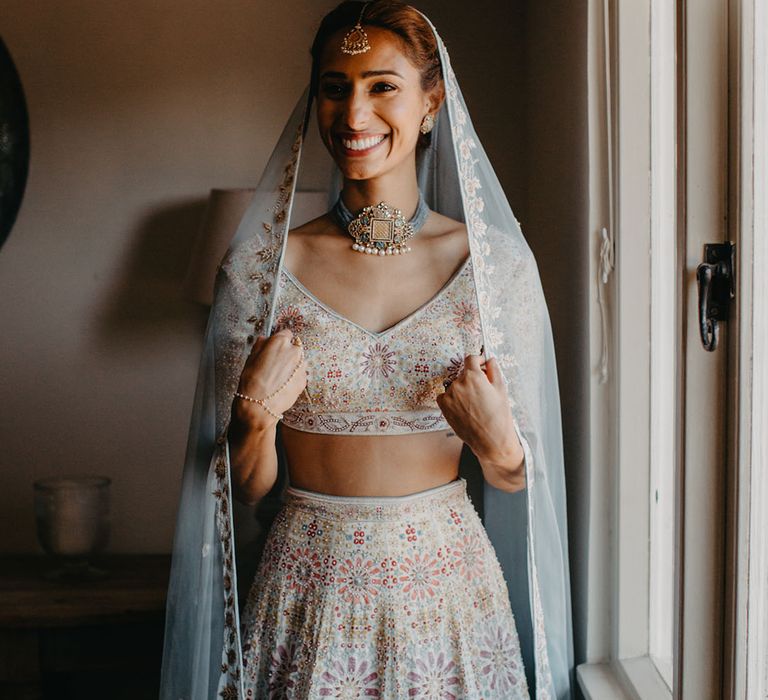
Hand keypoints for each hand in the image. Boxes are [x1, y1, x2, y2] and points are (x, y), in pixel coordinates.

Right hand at [233, 328, 306, 429]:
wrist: (259, 406)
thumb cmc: (251, 381)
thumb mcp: (251, 358)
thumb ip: (260, 345)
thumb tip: (264, 339)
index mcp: (280, 342)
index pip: (286, 333)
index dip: (279, 340)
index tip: (275, 347)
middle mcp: (295, 352)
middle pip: (294, 347)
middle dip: (286, 353)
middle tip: (274, 364)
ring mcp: (301, 366)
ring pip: (298, 361)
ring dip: (291, 365)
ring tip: (278, 377)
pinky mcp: (304, 380)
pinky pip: (299, 374)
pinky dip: (293, 377)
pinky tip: (282, 385)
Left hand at [436, 354, 524, 490]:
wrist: (491, 440)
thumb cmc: (499, 416)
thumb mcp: (501, 389)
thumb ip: (494, 370)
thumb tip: (489, 360)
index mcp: (473, 376)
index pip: (471, 358)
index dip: (478, 360)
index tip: (481, 364)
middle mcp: (458, 384)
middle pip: (463, 373)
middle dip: (472, 378)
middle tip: (483, 391)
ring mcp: (449, 395)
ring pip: (455, 385)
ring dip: (462, 389)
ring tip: (474, 403)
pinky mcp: (443, 407)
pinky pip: (445, 396)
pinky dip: (452, 398)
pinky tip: (464, 407)